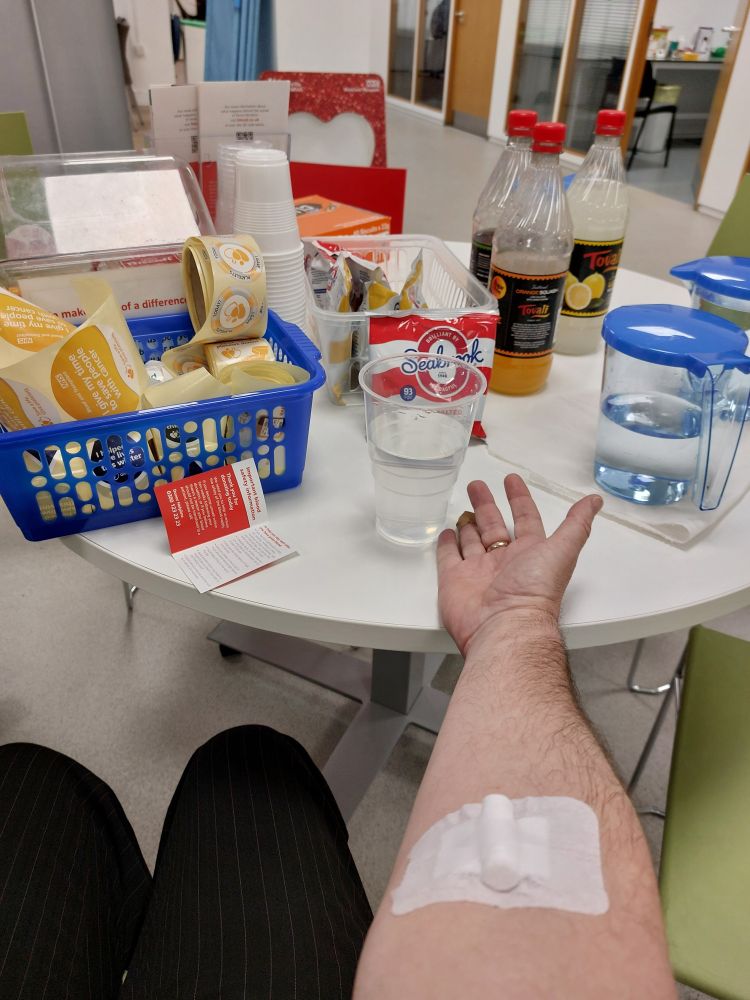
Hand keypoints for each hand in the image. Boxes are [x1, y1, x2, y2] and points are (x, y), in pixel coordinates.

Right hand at [437, 475, 602, 655]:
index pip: (525, 519)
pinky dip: (447, 545)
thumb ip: (577, 524)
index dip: (519, 499)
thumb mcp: (562, 550)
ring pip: (471, 540)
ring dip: (467, 524)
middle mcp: (504, 561)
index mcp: (529, 552)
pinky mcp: (455, 580)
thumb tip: (595, 501)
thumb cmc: (535, 590)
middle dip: (486, 504)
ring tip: (462, 509)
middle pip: (494, 525)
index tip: (511, 480)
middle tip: (477, 485)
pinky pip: (449, 558)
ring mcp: (478, 570)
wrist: (504, 626)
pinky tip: (447, 533)